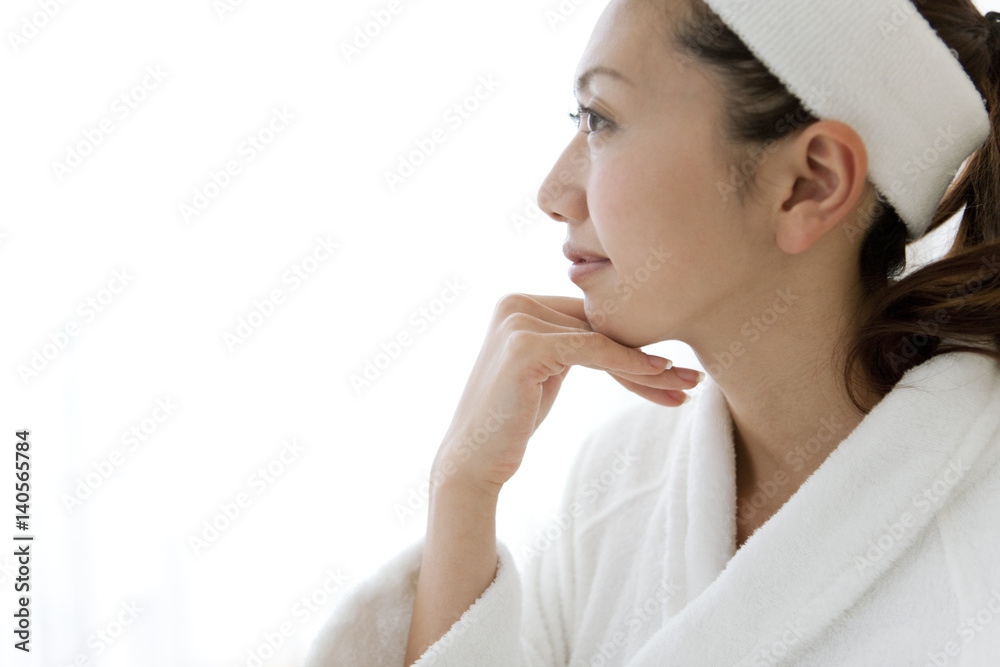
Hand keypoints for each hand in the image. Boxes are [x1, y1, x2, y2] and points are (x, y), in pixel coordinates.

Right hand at [432, 293, 702, 494]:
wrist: (473, 460)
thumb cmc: (512, 421)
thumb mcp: (547, 371)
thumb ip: (573, 342)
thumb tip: (626, 332)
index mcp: (519, 303)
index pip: (591, 319)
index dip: (634, 346)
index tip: (675, 371)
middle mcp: (515, 302)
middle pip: (599, 328)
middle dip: (647, 358)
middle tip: (692, 380)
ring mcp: (517, 320)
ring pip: (601, 340)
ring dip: (648, 368)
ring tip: (686, 387)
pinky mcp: (525, 345)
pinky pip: (591, 350)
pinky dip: (628, 363)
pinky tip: (659, 374)